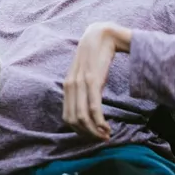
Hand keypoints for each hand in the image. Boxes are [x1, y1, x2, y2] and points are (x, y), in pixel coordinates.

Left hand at [62, 22, 131, 140]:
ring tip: (106, 135)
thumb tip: (89, 109)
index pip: (67, 117)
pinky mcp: (93, 80)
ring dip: (94, 131)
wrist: (103, 34)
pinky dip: (99, 122)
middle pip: (73, 121)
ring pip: (82, 118)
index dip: (80, 131)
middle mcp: (70, 86)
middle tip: (102, 139)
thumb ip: (84, 89)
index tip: (93, 136)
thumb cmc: (97, 56)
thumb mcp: (87, 74)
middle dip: (87, 135)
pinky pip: (93, 108)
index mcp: (67, 86)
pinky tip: (107, 127)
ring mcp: (80, 83)